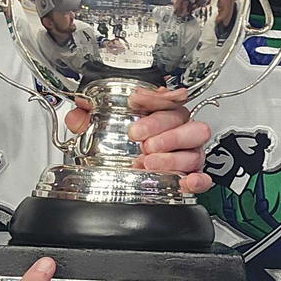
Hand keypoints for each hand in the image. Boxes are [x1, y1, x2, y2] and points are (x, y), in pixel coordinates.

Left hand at [65, 87, 211, 193]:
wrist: (139, 171)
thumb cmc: (132, 144)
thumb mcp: (107, 129)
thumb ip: (91, 119)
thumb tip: (78, 110)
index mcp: (164, 114)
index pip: (168, 99)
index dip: (154, 98)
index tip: (136, 100)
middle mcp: (180, 131)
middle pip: (185, 122)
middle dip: (163, 131)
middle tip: (142, 141)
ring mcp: (189, 153)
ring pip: (193, 149)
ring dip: (172, 156)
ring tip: (149, 162)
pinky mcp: (193, 175)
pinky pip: (203, 176)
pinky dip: (196, 179)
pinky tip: (185, 181)